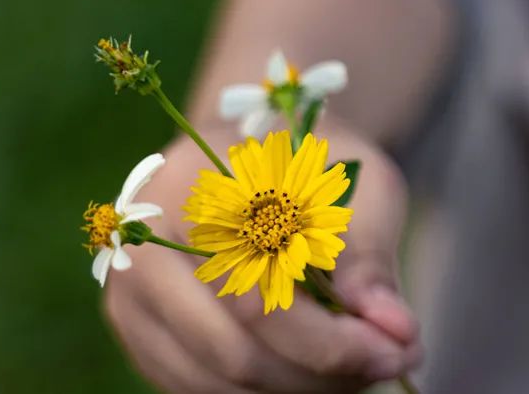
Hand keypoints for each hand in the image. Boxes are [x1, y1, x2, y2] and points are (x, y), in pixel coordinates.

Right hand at [103, 128, 420, 392]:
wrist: (257, 159)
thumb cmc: (313, 167)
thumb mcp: (357, 183)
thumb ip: (368, 256)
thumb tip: (395, 329)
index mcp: (189, 193)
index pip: (258, 296)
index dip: (331, 341)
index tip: (398, 350)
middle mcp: (140, 249)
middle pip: (235, 353)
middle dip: (323, 374)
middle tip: (389, 362)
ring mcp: (130, 299)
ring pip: (220, 382)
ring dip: (300, 389)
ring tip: (360, 365)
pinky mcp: (140, 335)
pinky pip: (202, 389)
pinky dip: (267, 391)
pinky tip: (317, 370)